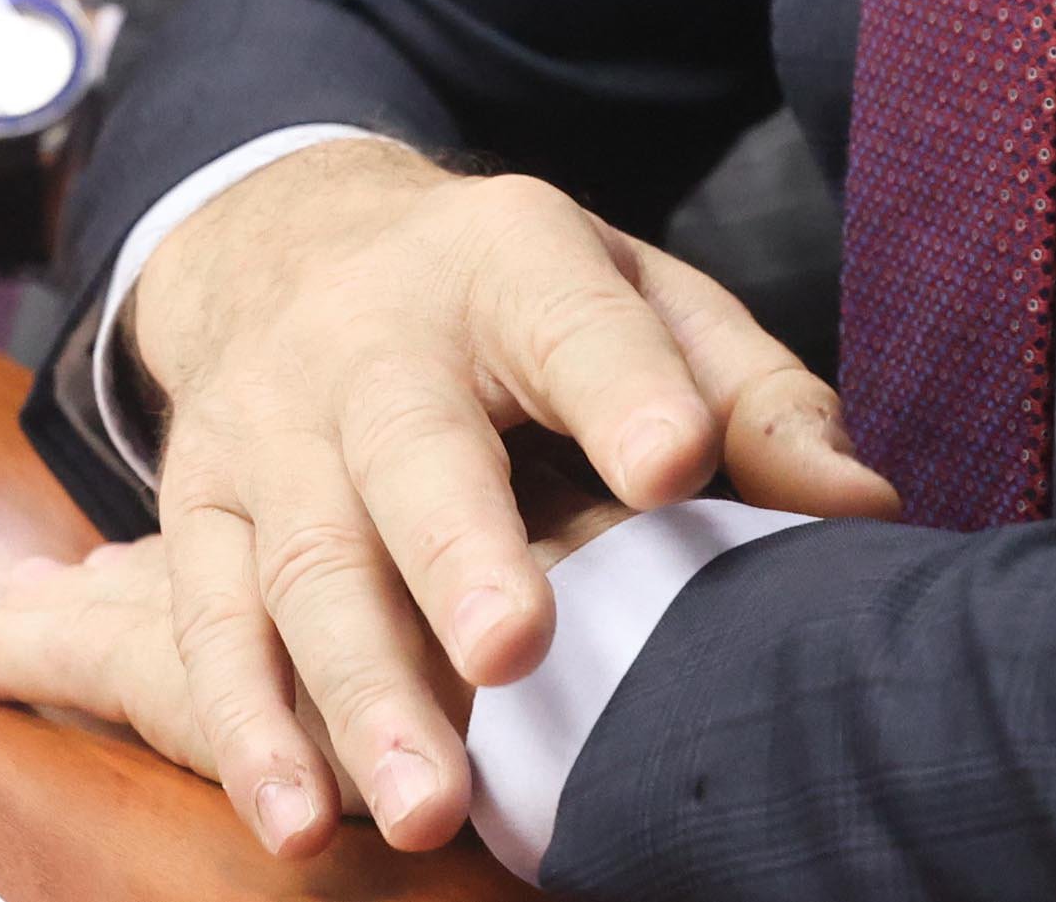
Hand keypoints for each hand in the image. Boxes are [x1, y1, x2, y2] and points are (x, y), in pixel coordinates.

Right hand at [0, 136, 893, 856]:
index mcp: (507, 264)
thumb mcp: (632, 294)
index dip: (624, 389)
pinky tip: (295, 817)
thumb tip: (861, 507)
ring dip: (359, 691)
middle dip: (459, 553)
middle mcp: (371, 342)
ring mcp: (270, 429)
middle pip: (414, 453)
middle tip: (514, 649)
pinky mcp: (194, 504)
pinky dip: (246, 727)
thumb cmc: (504, 301)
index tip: (672, 460)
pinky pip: (210, 622)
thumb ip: (746, 395)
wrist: (285, 238)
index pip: (575, 323)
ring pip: (306, 563)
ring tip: (422, 803)